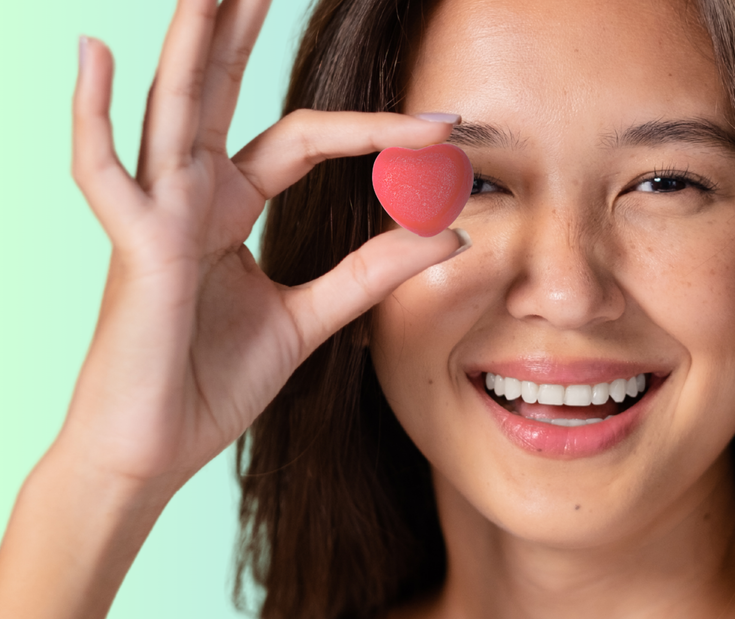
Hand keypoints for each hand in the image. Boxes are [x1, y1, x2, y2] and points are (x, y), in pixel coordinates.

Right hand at [65, 0, 464, 488]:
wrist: (154, 451)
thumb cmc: (209, 383)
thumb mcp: (309, 320)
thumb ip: (371, 274)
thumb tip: (450, 235)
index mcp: (229, 209)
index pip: (306, 140)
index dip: (373, 129)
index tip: (444, 126)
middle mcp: (191, 197)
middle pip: (221, 94)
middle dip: (244, 33)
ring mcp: (158, 214)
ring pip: (172, 109)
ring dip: (191, 43)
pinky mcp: (136, 246)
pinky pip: (102, 171)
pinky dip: (93, 113)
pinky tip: (98, 52)